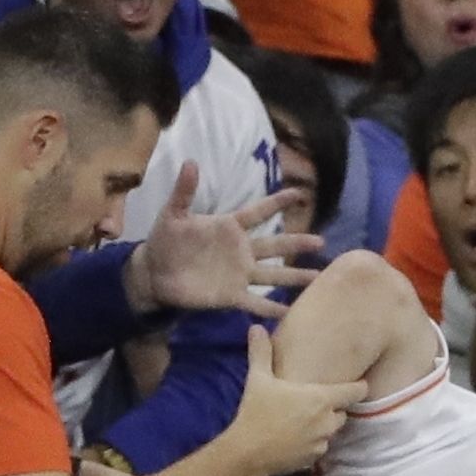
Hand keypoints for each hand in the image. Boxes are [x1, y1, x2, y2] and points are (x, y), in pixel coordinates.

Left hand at [126, 167, 322, 315]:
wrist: (154, 273)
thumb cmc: (165, 240)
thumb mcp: (173, 214)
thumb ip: (184, 191)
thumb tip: (190, 162)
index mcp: (230, 227)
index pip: (259, 212)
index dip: (278, 203)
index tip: (301, 194)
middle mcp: (241, 251)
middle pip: (275, 246)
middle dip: (298, 243)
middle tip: (322, 242)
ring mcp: (239, 274)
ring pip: (274, 275)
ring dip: (295, 276)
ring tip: (318, 278)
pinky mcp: (231, 296)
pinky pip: (256, 303)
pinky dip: (273, 310)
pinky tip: (292, 313)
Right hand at [224, 325, 365, 475]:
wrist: (247, 453)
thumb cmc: (256, 412)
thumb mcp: (258, 379)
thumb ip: (261, 352)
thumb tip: (256, 327)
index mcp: (321, 399)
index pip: (356, 391)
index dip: (359, 387)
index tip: (359, 383)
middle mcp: (327, 421)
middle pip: (343, 412)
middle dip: (334, 407)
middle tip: (317, 401)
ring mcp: (322, 442)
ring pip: (332, 430)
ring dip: (324, 425)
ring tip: (305, 419)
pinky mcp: (313, 459)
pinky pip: (320, 447)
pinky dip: (313, 441)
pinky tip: (297, 437)